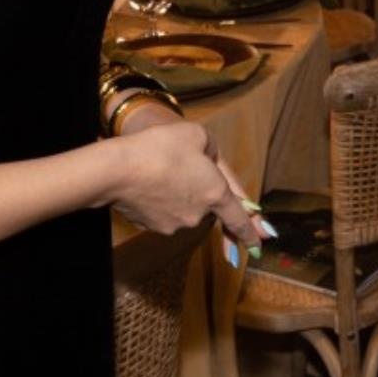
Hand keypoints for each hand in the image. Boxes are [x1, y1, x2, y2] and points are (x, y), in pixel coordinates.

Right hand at [107, 118, 264, 248]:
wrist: (117, 170)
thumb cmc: (161, 148)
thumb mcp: (196, 135)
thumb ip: (211, 151)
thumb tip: (209, 163)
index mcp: (215, 193)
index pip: (238, 218)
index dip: (250, 230)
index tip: (260, 242)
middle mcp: (198, 215)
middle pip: (206, 205)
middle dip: (200, 190)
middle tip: (180, 165)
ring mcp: (174, 225)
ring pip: (183, 208)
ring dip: (178, 194)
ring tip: (160, 170)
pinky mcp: (152, 227)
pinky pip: (164, 212)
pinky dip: (160, 201)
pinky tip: (148, 182)